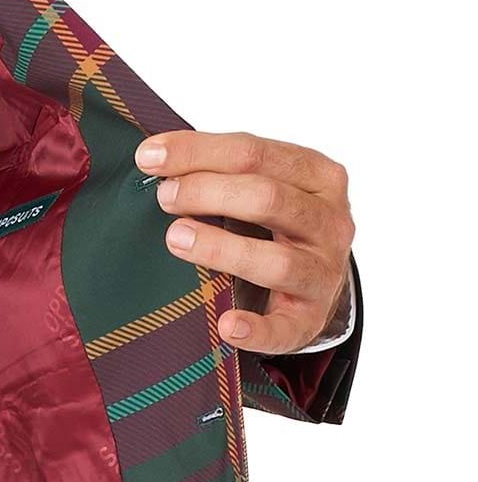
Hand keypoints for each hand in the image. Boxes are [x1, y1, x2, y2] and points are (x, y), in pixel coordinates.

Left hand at [135, 130, 354, 354]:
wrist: (313, 277)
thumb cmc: (275, 221)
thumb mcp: (260, 182)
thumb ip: (216, 166)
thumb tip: (153, 154)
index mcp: (319, 176)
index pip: (256, 153)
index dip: (199, 153)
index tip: (150, 157)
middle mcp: (330, 222)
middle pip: (269, 199)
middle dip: (208, 193)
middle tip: (164, 197)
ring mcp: (324, 273)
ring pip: (277, 261)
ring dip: (222, 249)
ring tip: (176, 237)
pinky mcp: (311, 318)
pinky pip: (285, 328)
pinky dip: (256, 329)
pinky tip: (226, 324)